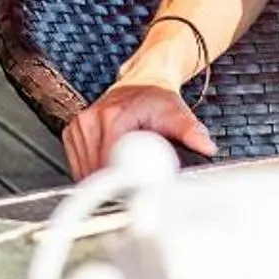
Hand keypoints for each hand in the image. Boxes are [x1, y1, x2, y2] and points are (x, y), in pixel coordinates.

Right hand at [64, 80, 214, 178]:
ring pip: (83, 170)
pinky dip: (90, 173)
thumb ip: (191, 131)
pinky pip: (77, 164)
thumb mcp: (176, 113)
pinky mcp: (72, 133)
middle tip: (130, 192)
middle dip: (111, 186)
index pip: (108, 162)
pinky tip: (106, 171)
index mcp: (113, 116)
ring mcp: (79, 126)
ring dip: (99, 181)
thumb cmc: (155, 100)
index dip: (119, 184)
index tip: (131, 194)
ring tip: (119, 180)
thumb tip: (206, 147)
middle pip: (94, 170)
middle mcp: (91, 120)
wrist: (140, 84)